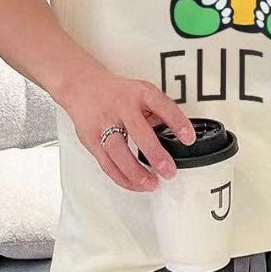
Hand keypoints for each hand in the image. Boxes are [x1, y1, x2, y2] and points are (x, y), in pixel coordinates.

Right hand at [59, 71, 194, 192]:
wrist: (82, 87)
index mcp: (139, 93)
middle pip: (138, 132)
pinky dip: (122, 178)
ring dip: (136, 172)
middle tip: (169, 171)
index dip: (177, 122)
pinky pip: (107, 163)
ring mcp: (104, 124)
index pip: (162, 106)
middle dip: (155, 154)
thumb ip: (157, 113)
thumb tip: (175, 135)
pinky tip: (134, 184)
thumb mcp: (141, 93)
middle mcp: (121, 107)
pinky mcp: (92, 140)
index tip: (188, 138)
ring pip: (118, 152)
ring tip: (151, 184)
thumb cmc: (116, 93)